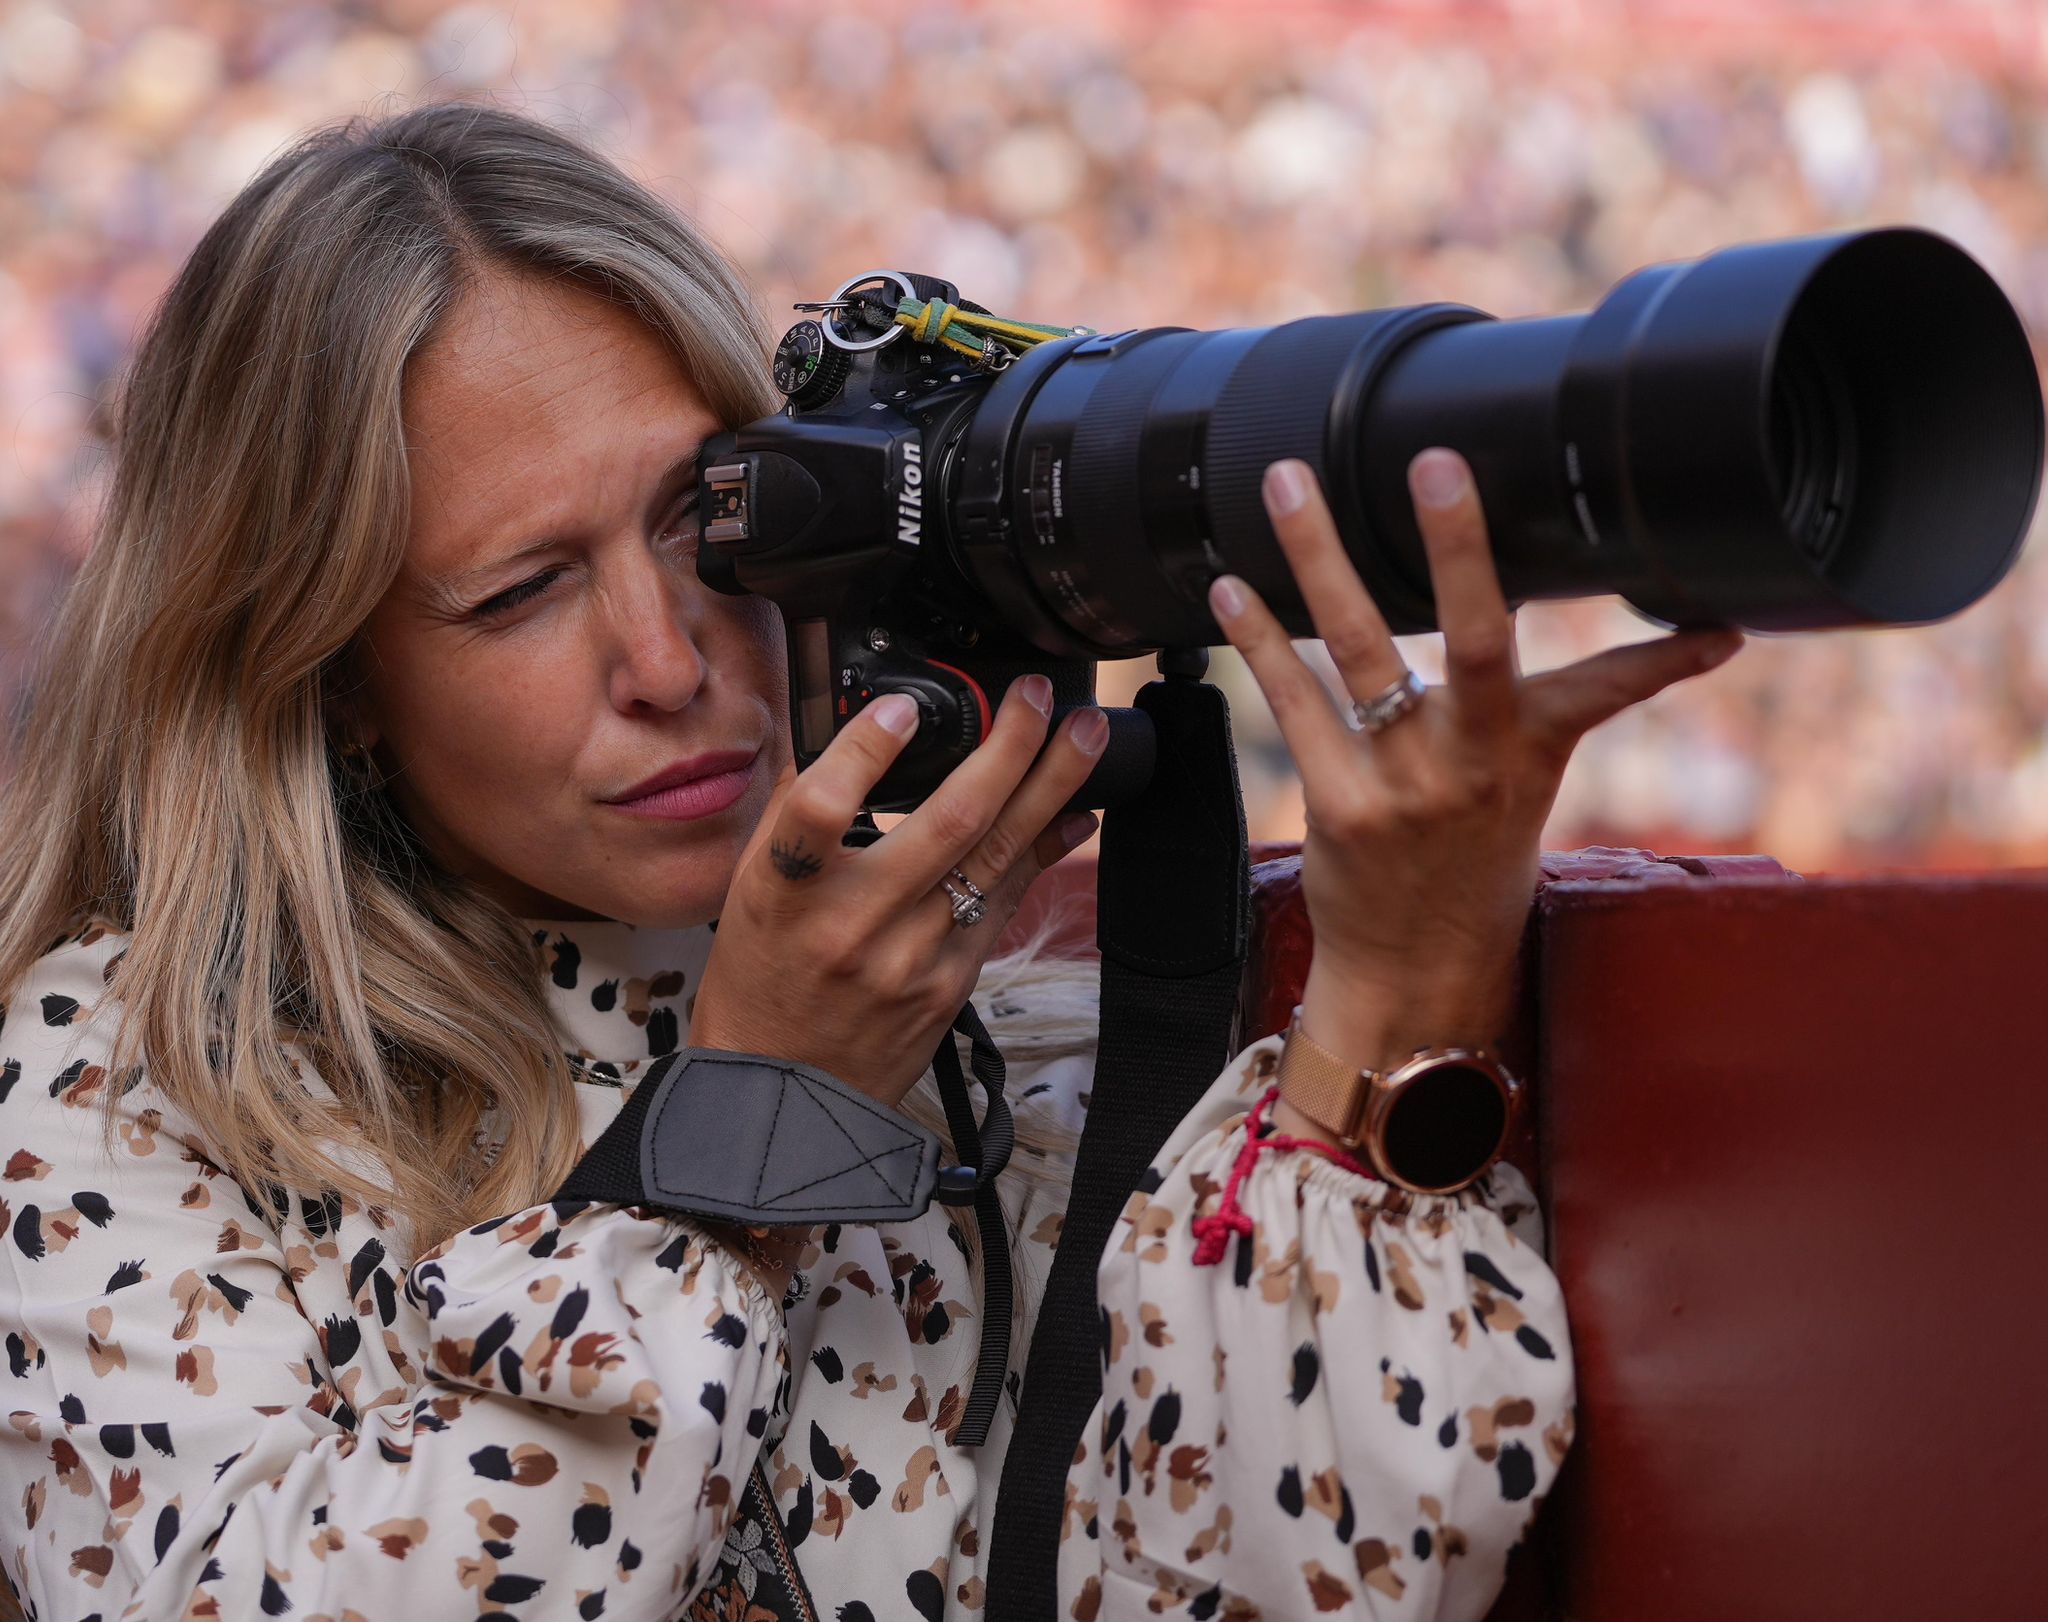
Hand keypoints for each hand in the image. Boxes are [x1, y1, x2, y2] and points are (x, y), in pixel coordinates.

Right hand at [690, 675, 1105, 1106]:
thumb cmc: (762, 980)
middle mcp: (852, 926)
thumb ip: (797, 816)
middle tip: (1039, 698)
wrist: (786, 1093)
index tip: (903, 707)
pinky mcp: (953, 983)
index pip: (820, 811)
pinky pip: (1006, 900)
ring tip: (1085, 734)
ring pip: (995, 858)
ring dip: (1050, 788)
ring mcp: (911, 959)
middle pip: (945, 824)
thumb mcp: (752, 893)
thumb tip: (854, 730)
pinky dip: (1044, 849)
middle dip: (1007, 749)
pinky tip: (1076, 812)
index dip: (865, 753)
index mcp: (784, 896)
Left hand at [1209, 450, 1742, 1098]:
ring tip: (1289, 483)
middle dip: (1458, 546)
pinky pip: (1296, 703)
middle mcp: (1476, 762)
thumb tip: (1613, 657)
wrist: (1414, 973)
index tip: (1717, 625)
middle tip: (1435, 462)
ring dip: (1322, 559)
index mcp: (1532, 752)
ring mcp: (1406, 784)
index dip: (1665, 657)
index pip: (1610, 688)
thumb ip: (1543, 712)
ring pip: (1365, 652)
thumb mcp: (1525, 791)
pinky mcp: (1341, 805)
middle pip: (1479, 639)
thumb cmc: (1468, 868)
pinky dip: (1261, 640)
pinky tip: (1230, 587)